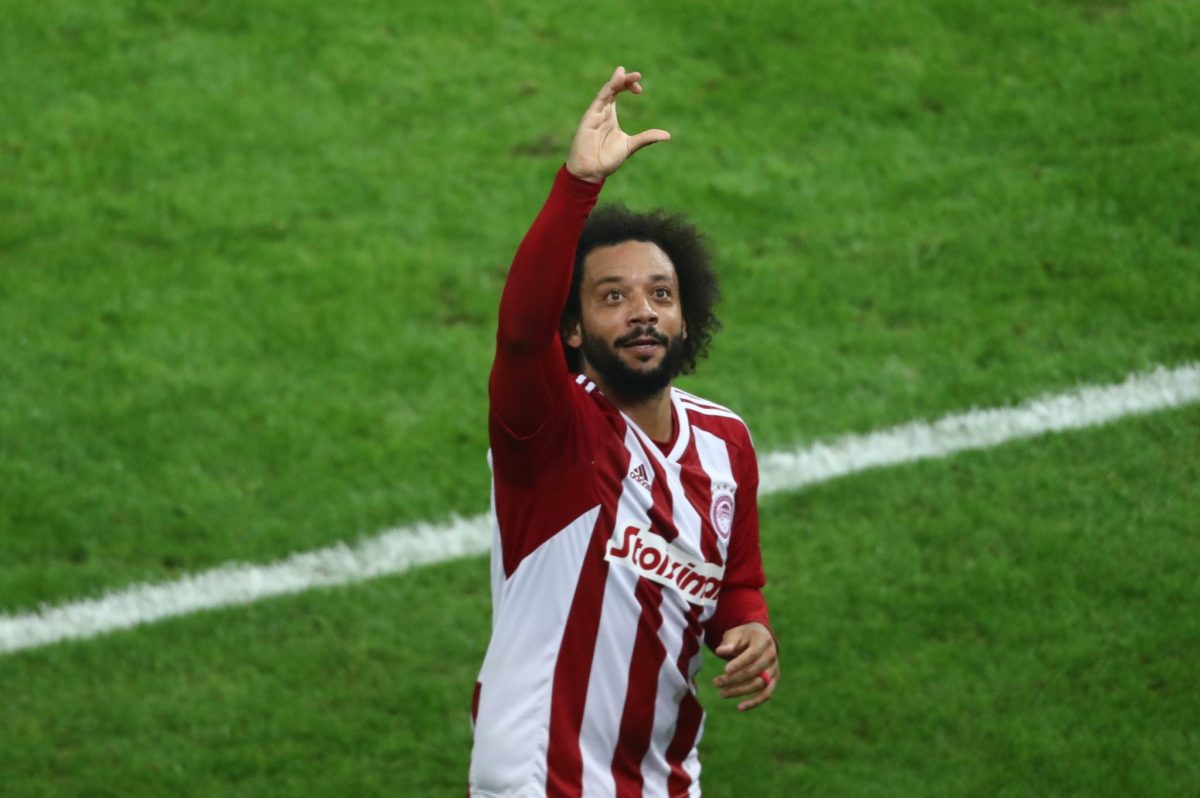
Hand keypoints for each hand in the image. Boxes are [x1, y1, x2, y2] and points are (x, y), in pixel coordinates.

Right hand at [565, 66, 670, 182]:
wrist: (592, 171)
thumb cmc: (607, 160)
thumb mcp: (631, 145)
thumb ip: (647, 138)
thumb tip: (668, 136)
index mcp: (610, 116)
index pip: (618, 92)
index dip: (628, 85)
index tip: (640, 89)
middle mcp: (602, 111)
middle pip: (613, 88)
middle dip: (624, 80)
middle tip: (638, 76)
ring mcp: (595, 113)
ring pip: (606, 90)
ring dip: (616, 81)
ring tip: (625, 73)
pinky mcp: (590, 116)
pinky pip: (600, 98)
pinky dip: (608, 88)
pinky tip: (617, 81)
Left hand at [712, 622, 778, 710]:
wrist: (758, 638)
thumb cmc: (742, 636)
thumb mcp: (734, 635)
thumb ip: (728, 643)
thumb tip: (720, 651)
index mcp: (764, 640)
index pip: (753, 654)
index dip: (739, 663)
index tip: (725, 670)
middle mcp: (772, 655)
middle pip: (755, 671)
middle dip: (734, 678)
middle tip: (716, 682)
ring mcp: (774, 669)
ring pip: (759, 684)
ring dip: (740, 690)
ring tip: (722, 693)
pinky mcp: (773, 680)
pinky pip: (766, 694)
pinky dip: (754, 702)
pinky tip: (739, 707)